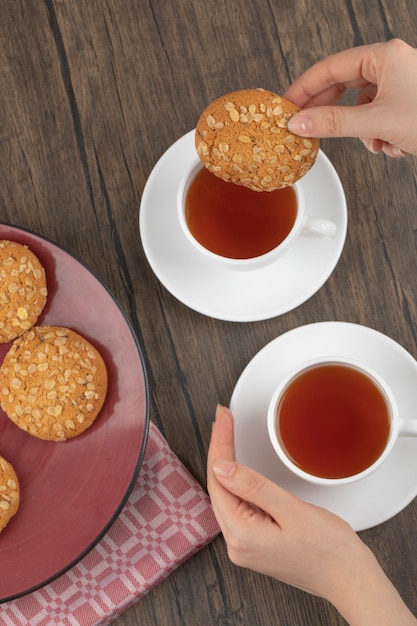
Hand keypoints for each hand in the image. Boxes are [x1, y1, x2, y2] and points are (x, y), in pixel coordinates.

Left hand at [207, 405, 416, 624]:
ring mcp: (245, 546)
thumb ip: (254, 487)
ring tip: (227, 436)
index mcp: (241, 535)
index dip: (220, 443)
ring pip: (227, 496)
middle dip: (220, 450)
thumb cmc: (330, 550)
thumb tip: (222, 467)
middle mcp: (237, 544)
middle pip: (218, 487)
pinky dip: (238, 483)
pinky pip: (238, 507)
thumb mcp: (292, 510)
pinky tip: (239, 469)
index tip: (223, 417)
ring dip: (226, 465)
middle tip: (223, 419)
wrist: (350, 580)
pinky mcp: (255, 544)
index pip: (219, 478)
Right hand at [283, 39, 416, 156]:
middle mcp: (390, 65)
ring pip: (360, 107)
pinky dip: (379, 135)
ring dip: (363, 131)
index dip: (304, 88)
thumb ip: (333, 122)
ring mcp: (398, 83)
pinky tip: (393, 144)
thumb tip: (300, 122)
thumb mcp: (376, 122)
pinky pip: (376, 117)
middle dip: (334, 114)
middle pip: (343, 86)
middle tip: (307, 128)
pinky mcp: (404, 102)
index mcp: (383, 56)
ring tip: (375, 141)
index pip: (329, 68)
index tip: (285, 106)